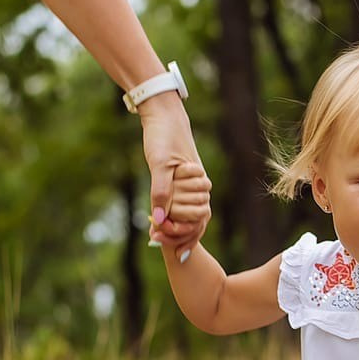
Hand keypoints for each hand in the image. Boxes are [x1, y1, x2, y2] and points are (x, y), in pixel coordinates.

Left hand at [139, 93, 211, 254]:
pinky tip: (162, 225)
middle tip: (160, 245)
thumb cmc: (164, 137)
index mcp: (198, 185)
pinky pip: (183, 205)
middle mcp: (199, 187)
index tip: (165, 244)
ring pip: (191, 216)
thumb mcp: (159, 164)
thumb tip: (159, 220)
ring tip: (161, 241)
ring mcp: (192, 184)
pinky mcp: (183, 180)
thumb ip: (160, 192)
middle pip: (196, 222)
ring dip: (177, 229)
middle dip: (179, 236)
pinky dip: (174, 218)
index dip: (182, 235)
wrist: (165, 115)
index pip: (197, 221)